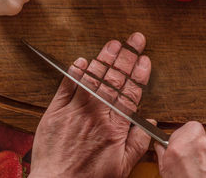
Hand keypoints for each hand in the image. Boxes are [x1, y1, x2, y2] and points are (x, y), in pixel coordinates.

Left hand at [29, 32, 154, 177]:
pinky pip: (66, 87)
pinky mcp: (56, 111)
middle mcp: (96, 114)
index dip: (138, 74)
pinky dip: (74, 73)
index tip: (144, 59)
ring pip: (92, 79)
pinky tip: (82, 61)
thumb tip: (149, 122)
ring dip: (104, 59)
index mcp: (114, 127)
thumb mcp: (122, 167)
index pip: (130, 93)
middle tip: (134, 40)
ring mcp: (75, 110)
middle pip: (114, 80)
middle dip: (126, 57)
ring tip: (113, 44)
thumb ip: (138, 143)